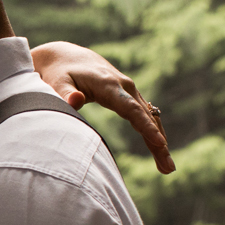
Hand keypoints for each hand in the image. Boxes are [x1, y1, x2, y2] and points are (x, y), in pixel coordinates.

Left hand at [31, 41, 174, 173]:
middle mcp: (124, 86)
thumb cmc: (60, 73)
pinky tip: (159, 150)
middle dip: (158, 142)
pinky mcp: (128, 95)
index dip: (146, 127)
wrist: (66, 57)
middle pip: (146, 117)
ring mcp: (129, 90)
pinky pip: (144, 116)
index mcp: (108, 85)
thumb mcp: (57, 82)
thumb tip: (75, 100)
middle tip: (168, 167)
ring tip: (167, 167)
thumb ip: (64, 93)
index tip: (160, 143)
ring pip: (149, 117)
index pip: (131, 109)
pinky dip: (153, 132)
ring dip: (159, 141)